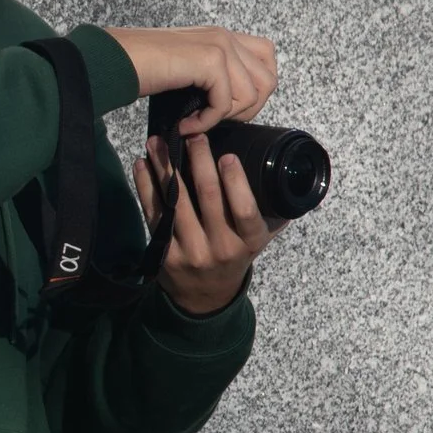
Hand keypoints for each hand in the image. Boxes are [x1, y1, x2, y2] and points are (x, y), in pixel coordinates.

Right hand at [104, 23, 278, 129]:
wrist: (114, 60)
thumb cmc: (141, 69)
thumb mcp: (188, 69)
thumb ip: (214, 76)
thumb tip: (238, 105)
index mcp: (222, 36)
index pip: (268, 58)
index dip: (256, 89)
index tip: (228, 107)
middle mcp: (225, 36)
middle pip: (268, 80)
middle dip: (246, 109)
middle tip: (214, 118)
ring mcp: (219, 45)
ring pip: (251, 95)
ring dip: (224, 117)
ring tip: (197, 121)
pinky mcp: (210, 60)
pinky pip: (225, 103)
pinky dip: (207, 121)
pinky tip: (187, 124)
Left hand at [134, 126, 277, 316]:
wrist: (205, 297)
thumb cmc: (235, 255)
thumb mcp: (259, 239)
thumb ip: (273, 211)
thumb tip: (289, 174)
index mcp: (248, 241)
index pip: (245, 210)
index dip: (236, 182)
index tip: (228, 155)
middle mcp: (220, 247)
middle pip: (207, 197)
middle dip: (198, 161)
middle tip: (191, 136)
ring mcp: (190, 251)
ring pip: (176, 202)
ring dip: (164, 168)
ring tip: (156, 142)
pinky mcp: (164, 253)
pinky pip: (154, 214)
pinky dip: (145, 187)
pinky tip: (142, 165)